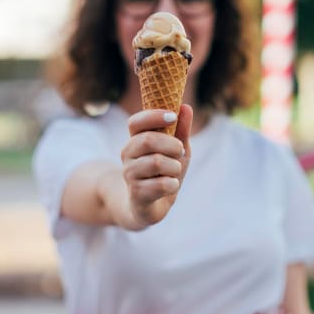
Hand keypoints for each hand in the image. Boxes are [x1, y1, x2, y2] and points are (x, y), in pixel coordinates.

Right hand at [121, 104, 192, 228]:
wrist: (150, 207)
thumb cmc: (164, 173)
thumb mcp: (177, 151)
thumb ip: (181, 130)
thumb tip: (185, 106)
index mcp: (135, 140)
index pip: (135, 122)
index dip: (154, 116)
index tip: (173, 117)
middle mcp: (127, 155)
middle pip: (147, 140)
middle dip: (171, 144)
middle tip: (180, 150)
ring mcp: (129, 175)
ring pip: (155, 162)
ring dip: (174, 166)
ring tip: (175, 171)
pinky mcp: (136, 194)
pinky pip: (160, 185)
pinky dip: (173, 184)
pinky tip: (171, 185)